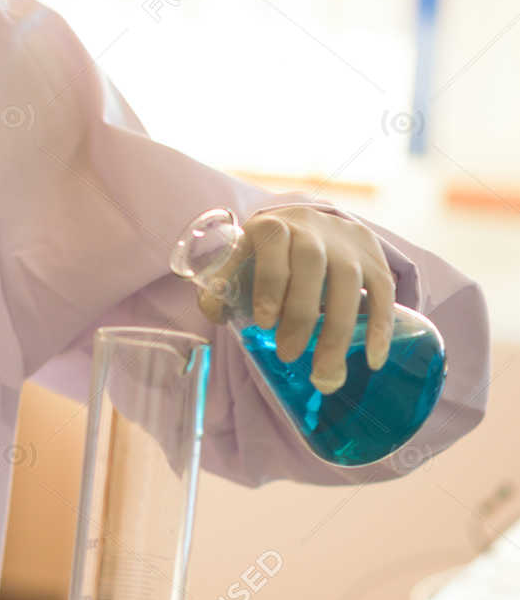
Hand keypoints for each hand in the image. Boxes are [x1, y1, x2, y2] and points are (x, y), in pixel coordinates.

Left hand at [194, 205, 395, 392]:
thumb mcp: (242, 258)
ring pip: (347, 282)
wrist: (312, 225)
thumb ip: (223, 283)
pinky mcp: (375, 261)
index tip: (264, 323)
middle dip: (300, 315)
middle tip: (288, 355)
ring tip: (325, 374)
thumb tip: (215, 312)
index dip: (269, 284)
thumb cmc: (268, 254)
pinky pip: (383, 292)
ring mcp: (348, 245)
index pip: (273, 247)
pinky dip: (380, 328)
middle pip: (310, 266)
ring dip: (337, 331)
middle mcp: (313, 229)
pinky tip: (373, 361)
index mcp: (274, 226)